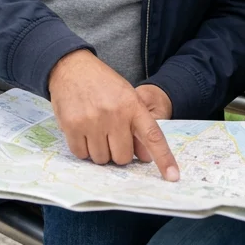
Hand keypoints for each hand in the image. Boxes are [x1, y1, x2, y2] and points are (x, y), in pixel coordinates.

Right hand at [48, 51, 180, 180]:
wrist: (72, 67)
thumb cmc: (103, 84)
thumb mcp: (126, 97)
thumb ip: (138, 126)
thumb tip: (146, 157)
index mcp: (133, 105)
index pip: (153, 136)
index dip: (164, 158)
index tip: (172, 177)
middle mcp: (114, 114)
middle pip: (123, 157)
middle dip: (117, 152)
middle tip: (111, 136)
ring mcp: (92, 121)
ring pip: (101, 159)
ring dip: (99, 151)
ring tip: (95, 130)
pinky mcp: (72, 126)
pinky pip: (81, 154)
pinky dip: (82, 148)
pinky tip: (82, 130)